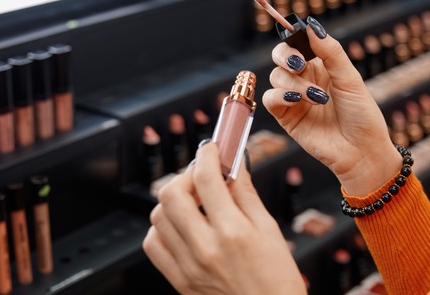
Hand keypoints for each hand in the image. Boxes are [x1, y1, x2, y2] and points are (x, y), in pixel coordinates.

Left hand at [142, 142, 305, 294]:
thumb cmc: (277, 282)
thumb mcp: (270, 231)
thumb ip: (246, 194)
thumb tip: (235, 165)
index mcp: (233, 232)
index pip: (207, 178)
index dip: (207, 154)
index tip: (211, 149)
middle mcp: (205, 248)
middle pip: (171, 194)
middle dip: (185, 176)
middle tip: (201, 176)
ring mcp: (188, 266)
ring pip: (158, 216)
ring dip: (173, 201)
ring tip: (194, 202)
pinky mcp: (178, 280)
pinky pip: (153, 244)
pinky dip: (162, 228)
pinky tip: (182, 226)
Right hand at [262, 17, 401, 195]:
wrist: (362, 151)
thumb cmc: (362, 115)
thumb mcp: (350, 78)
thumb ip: (330, 52)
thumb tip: (312, 26)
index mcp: (321, 67)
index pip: (298, 43)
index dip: (293, 37)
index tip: (296, 34)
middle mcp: (304, 80)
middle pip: (280, 56)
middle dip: (285, 55)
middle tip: (300, 64)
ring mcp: (294, 98)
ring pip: (276, 77)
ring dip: (294, 84)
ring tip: (317, 98)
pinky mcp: (286, 117)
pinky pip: (270, 99)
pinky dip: (279, 96)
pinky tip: (297, 100)